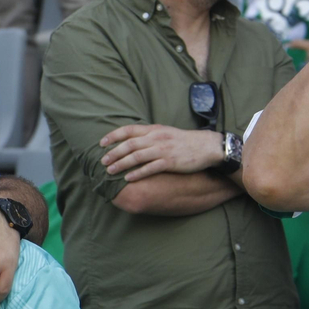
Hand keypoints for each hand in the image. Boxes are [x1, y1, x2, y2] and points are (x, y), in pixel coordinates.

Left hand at [100, 124, 222, 180]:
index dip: (113, 136)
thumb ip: (148, 134)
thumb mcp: (164, 132)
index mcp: (154, 129)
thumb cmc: (183, 141)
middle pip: (129, 145)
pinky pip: (150, 168)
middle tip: (102, 161)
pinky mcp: (170, 162)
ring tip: (110, 171)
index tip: (101, 144)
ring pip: (137, 157)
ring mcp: (163, 150)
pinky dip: (138, 173)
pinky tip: (128, 178)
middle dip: (114, 153)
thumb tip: (129, 139)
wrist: (206, 146)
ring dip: (121, 164)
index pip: (128, 130)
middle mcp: (156, 138)